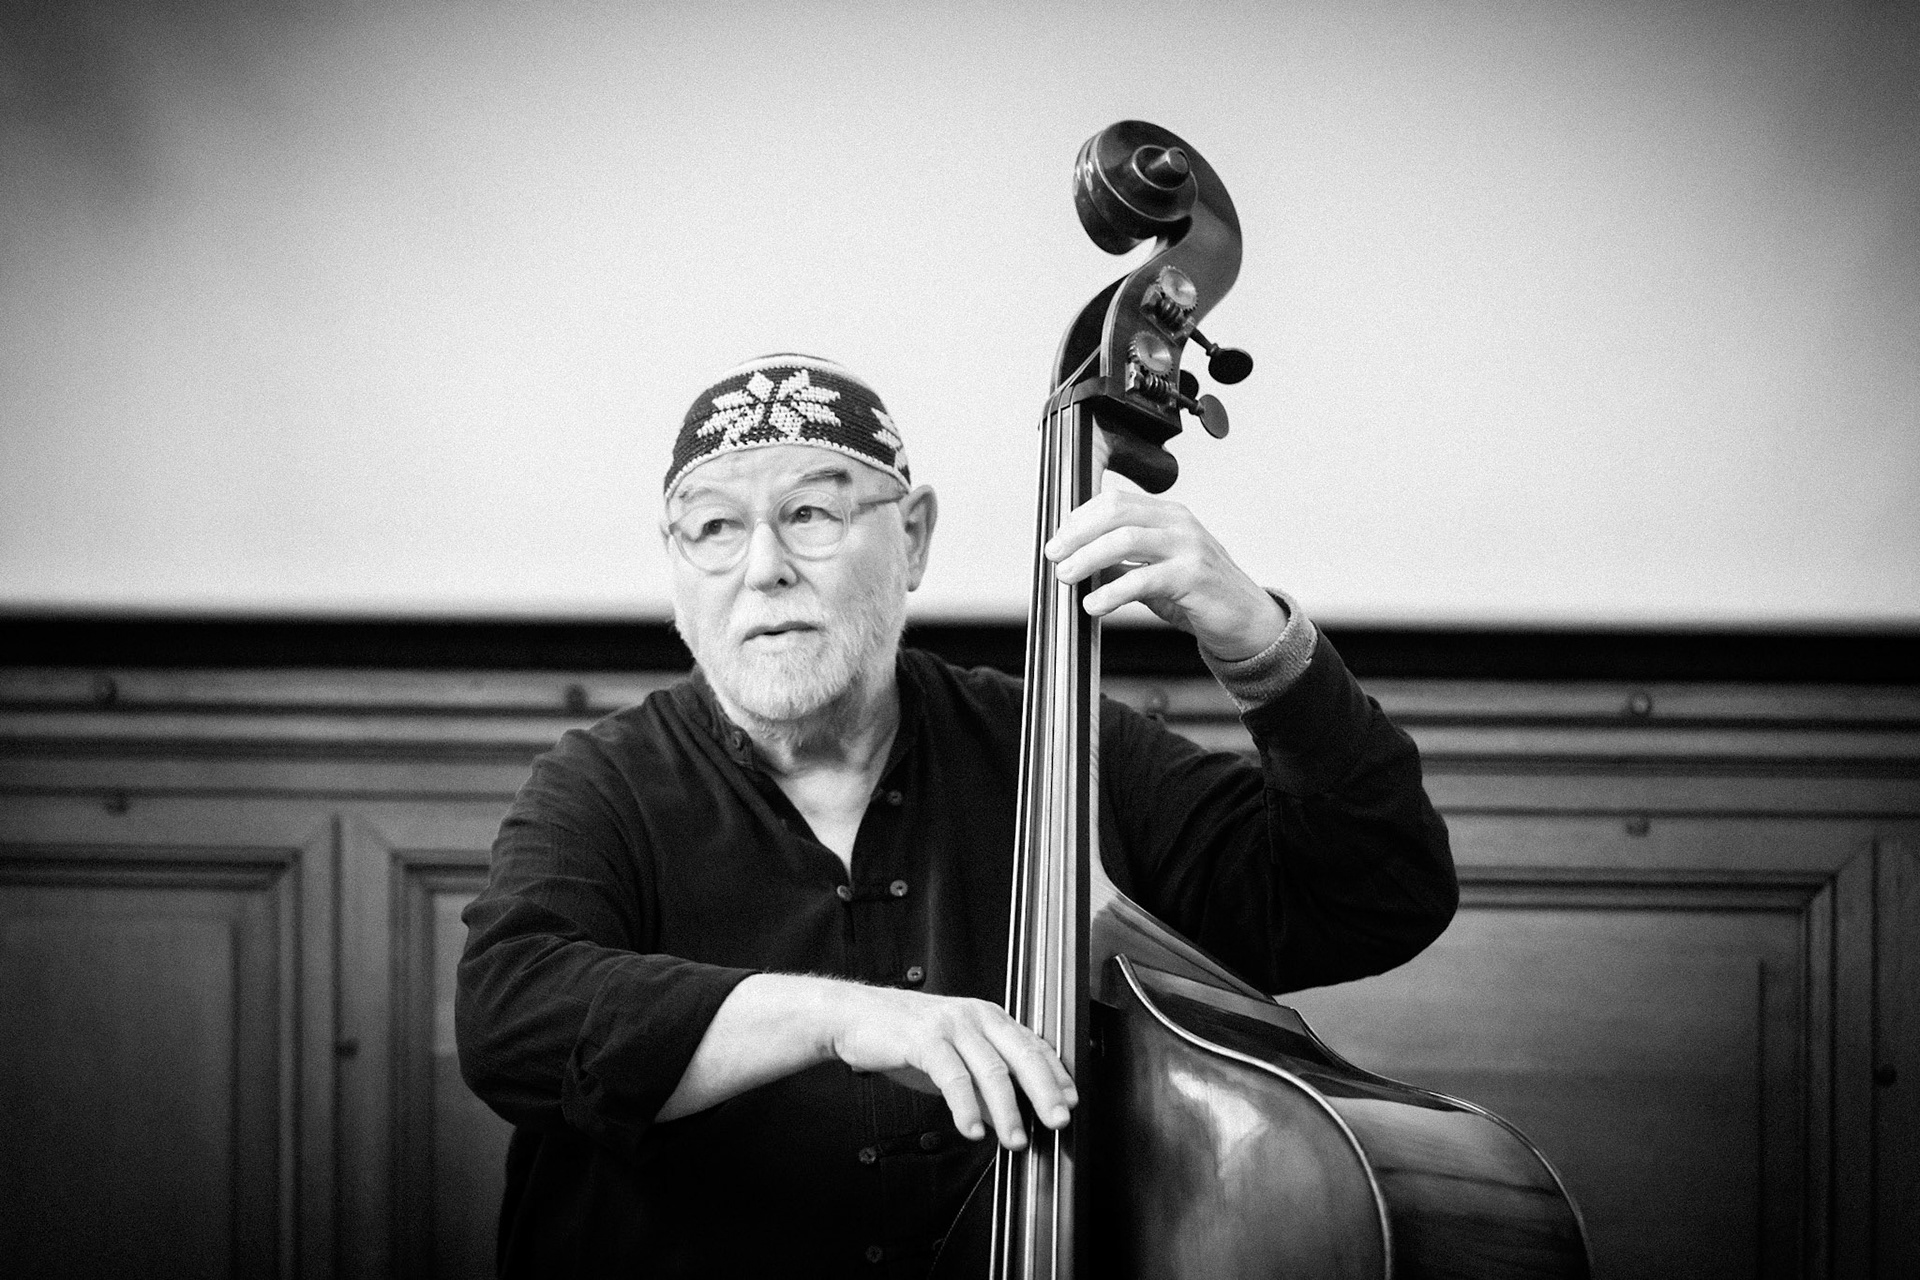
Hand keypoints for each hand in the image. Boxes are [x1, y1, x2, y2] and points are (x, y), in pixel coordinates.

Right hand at [823, 984, 1076, 1148]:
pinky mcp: (925, 1039)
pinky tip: (973, 1130)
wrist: (853, 1017)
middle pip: (1022, 1055)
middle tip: (1059, 1122)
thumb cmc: (904, 1036)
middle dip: (1045, 1091)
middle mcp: (975, 1017)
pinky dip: (966, 1107)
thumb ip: (982, 1085)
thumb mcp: (952, 1060)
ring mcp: (951, 1026)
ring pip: (992, 1069)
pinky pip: (954, 1077)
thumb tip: (1008, 1118)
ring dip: (1008, 1109)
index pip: (1033, 1045)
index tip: (1071, 1102)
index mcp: (988, 1017)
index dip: (1056, 1074)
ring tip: (1016, 1140)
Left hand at [1044, 488, 1284, 660]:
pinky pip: (1143, 579)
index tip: (1059, 539)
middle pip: (1116, 513)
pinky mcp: (1194, 576)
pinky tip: (1095, 605)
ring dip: (1088, 558)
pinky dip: (1112, 591)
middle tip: (1055, 556)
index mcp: (1168, 515)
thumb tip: (1077, 561)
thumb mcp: (1154, 574)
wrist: (1247, 622)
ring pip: (1125, 540)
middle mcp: (1179, 523)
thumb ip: (1121, 564)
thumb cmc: (1199, 596)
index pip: (1115, 501)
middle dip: (1078, 533)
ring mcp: (1189, 547)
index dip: (1080, 517)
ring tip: (1066, 577)